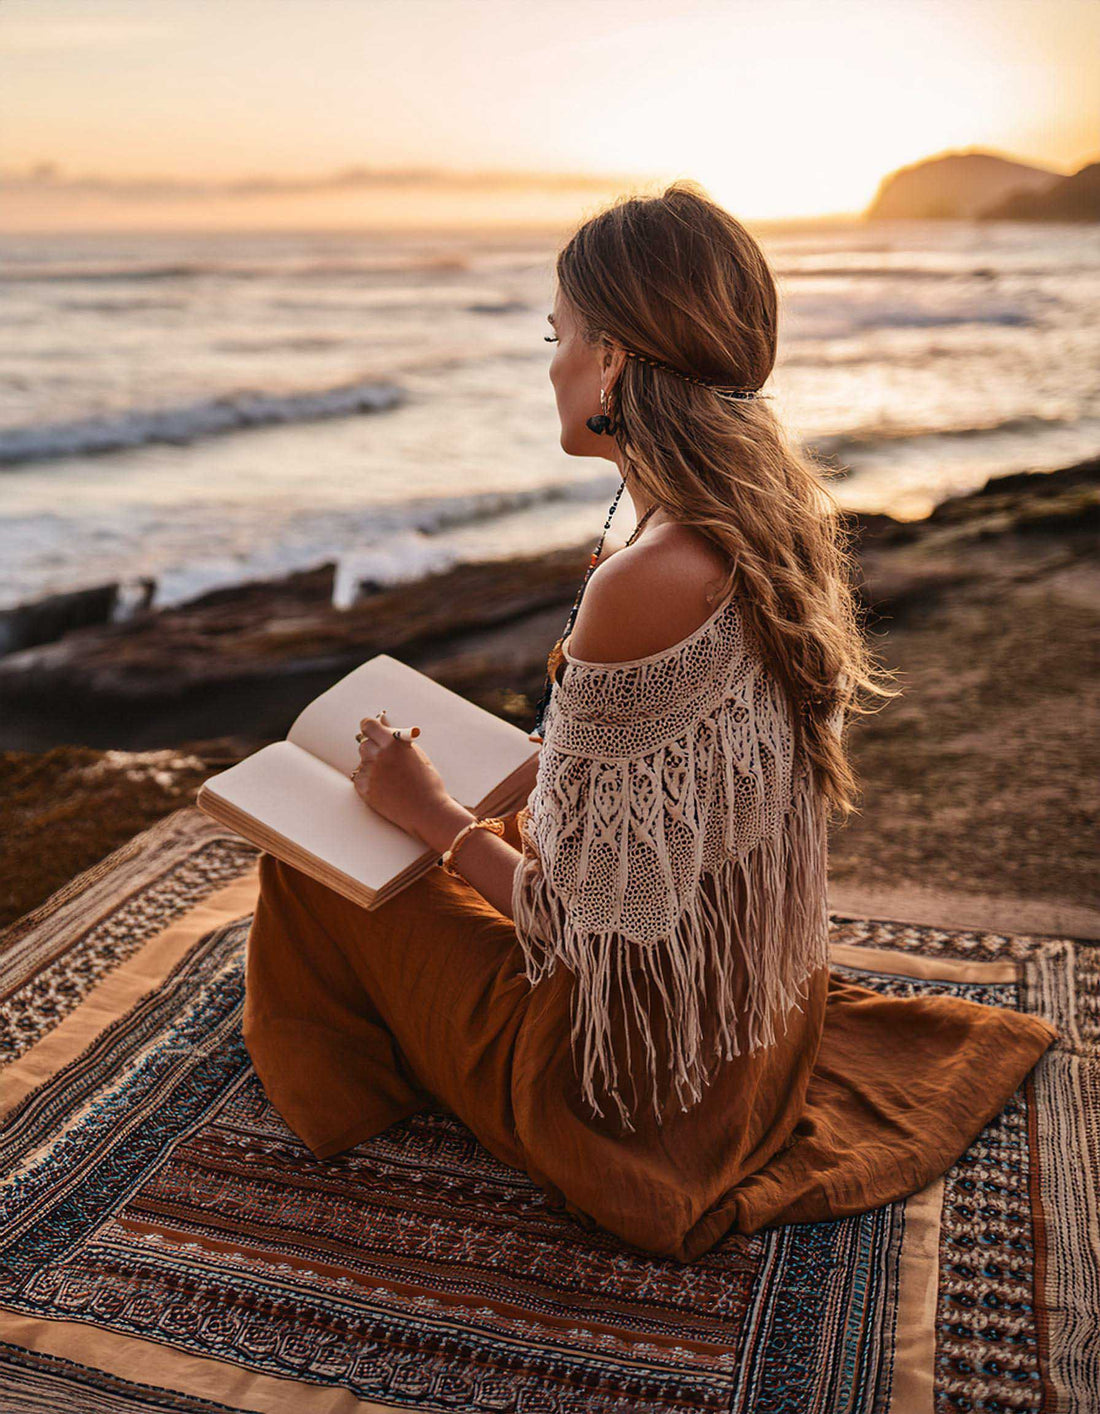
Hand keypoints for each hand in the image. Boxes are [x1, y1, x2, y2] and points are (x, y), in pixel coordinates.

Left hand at [351, 710, 454, 842]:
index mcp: (392, 742)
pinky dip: (369, 780)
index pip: (368, 725)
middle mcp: (378, 755)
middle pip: (363, 743)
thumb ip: (396, 740)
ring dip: (371, 764)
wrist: (427, 810)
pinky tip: (385, 787)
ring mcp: (369, 772)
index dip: (370, 728)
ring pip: (362, 762)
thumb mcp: (416, 754)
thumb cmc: (426, 781)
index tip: (372, 731)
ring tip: (390, 777)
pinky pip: (360, 777)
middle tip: (386, 759)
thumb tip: (382, 725)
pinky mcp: (364, 788)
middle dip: (373, 748)